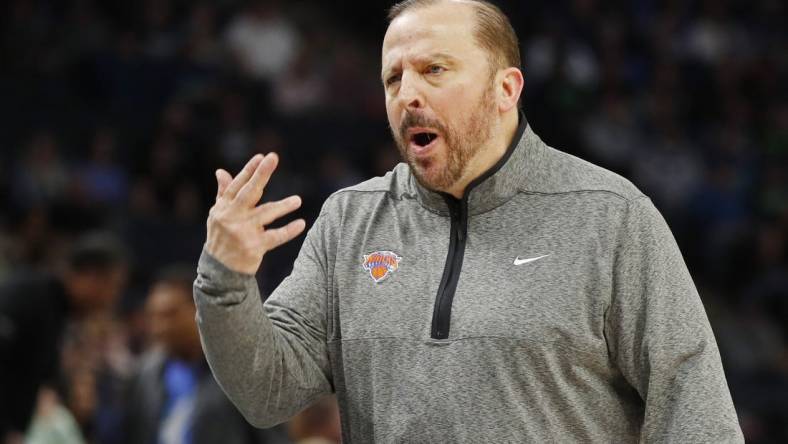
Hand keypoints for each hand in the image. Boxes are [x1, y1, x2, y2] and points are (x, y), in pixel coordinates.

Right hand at [205, 153, 304, 274]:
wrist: (220, 271)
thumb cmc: (222, 237)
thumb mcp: (219, 215)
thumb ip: (223, 193)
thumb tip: (220, 171)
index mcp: (223, 207)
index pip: (238, 184)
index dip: (250, 170)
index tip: (262, 156)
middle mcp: (232, 217)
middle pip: (249, 192)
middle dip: (261, 174)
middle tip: (273, 158)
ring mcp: (243, 232)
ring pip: (266, 214)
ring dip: (283, 206)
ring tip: (298, 200)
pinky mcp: (254, 247)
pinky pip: (275, 237)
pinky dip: (288, 231)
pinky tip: (301, 224)